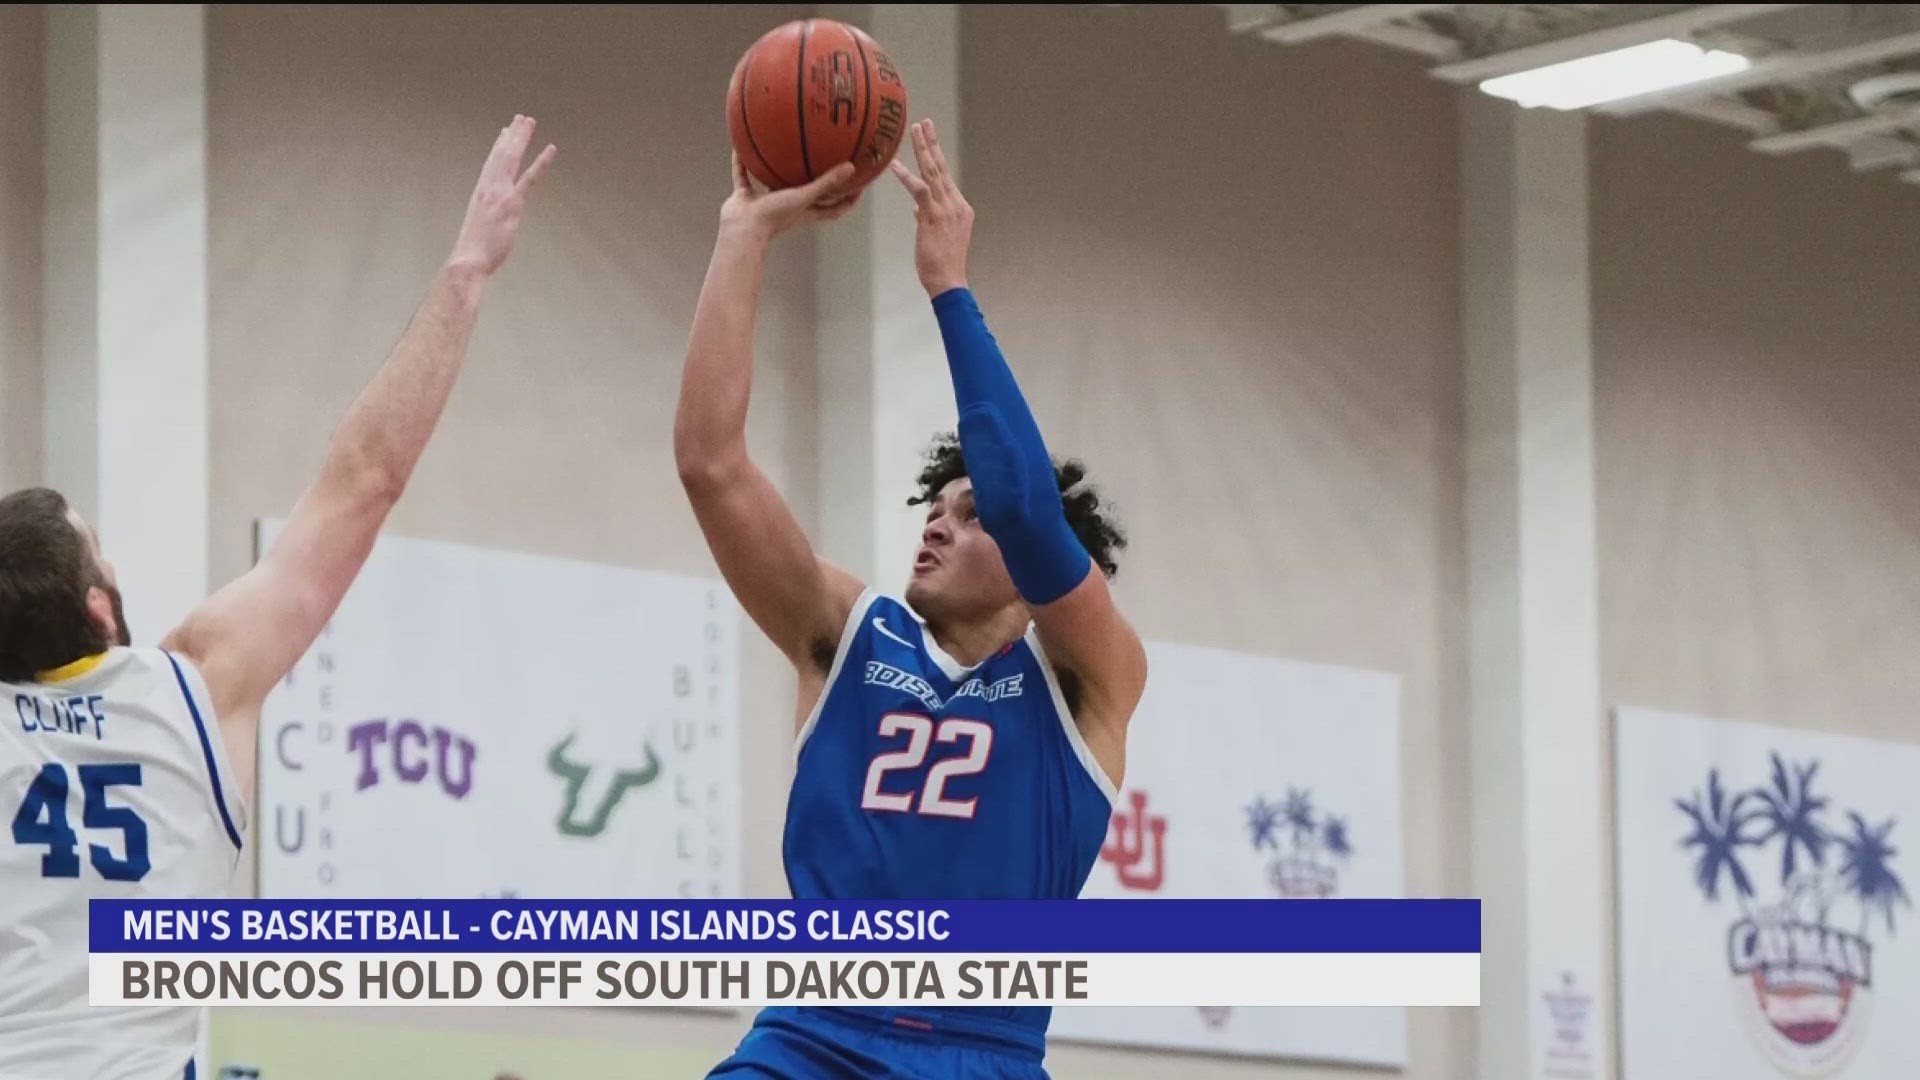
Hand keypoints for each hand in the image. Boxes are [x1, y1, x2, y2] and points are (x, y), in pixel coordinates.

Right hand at [447, 115, 556, 275]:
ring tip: (529, 121)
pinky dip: (540, 162)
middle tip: (521, 118)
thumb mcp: (480, 229)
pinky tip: (550, 149)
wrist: (468, 260)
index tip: (505, 132)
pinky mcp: (512, 204)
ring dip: (521, 138)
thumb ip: (489, 217)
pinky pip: (529, 178)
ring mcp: (500, 194)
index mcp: (480, 193)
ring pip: (511, 158)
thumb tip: (493, 219)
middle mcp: (489, 188)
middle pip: (502, 155)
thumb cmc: (473, 252)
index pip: (491, 163)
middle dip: (512, 135)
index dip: (499, 146)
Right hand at [720, 156, 860, 241]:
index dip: (849, 199)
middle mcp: (789, 207)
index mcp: (806, 212)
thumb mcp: (805, 196)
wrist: (743, 230)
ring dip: (777, 169)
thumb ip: (826, 182)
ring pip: (774, 183)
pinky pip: (743, 176)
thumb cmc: (776, 217)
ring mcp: (767, 202)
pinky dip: (741, 163)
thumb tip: (851, 167)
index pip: (835, 208)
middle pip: (808, 194)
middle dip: (817, 180)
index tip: (861, 185)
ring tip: (782, 147)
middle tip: (827, 158)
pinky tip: (739, 146)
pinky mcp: (745, 198)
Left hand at [889, 119, 971, 295]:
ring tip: (915, 130)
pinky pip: (919, 189)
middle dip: (932, 143)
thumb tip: (916, 208)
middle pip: (942, 167)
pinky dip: (906, 176)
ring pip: (933, 171)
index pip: (945, 178)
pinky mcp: (934, 215)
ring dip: (923, 149)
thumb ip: (927, 218)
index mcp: (960, 208)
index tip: (929, 139)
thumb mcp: (935, 238)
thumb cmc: (941, 265)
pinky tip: (894, 165)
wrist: (949, 281)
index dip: (936, 157)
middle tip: (924, 123)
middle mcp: (956, 204)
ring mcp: (946, 208)